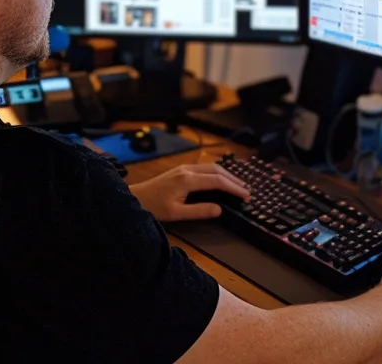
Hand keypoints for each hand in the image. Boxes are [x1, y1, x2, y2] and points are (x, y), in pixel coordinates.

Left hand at [130, 164, 250, 222]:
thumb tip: (220, 209)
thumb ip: (199, 211)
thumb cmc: (154, 207)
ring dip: (227, 175)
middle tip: (247, 191)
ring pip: (211, 167)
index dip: (234, 188)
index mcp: (188, 180)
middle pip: (217, 170)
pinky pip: (205, 168)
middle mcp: (188, 170)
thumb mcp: (177, 213)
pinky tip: (221, 180)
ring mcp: (184, 168)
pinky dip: (217, 173)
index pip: (218, 181)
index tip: (246, 196)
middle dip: (234, 180)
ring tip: (238, 185)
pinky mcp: (181, 170)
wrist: (135, 198)